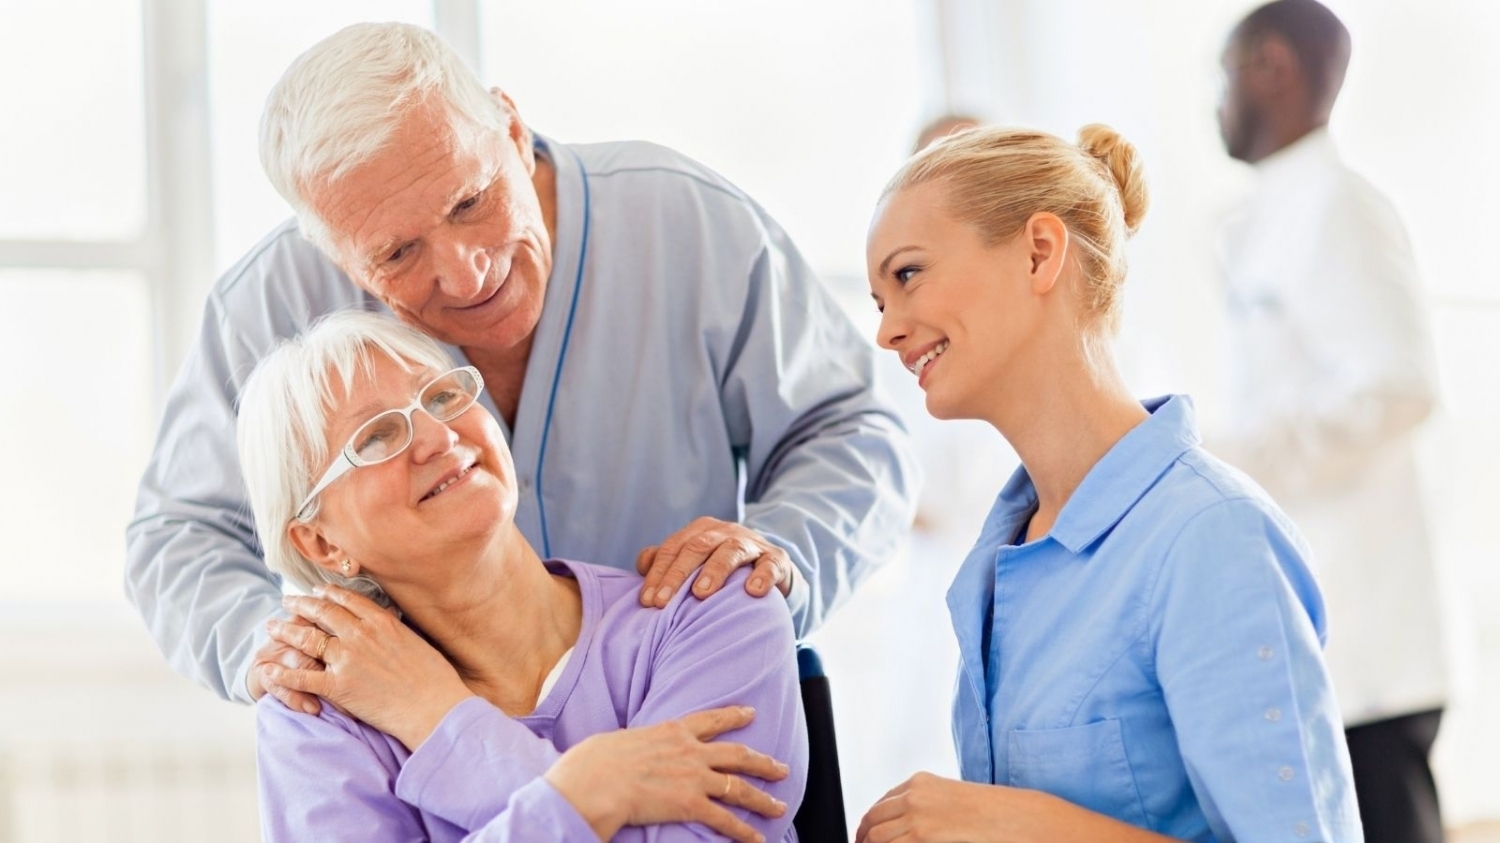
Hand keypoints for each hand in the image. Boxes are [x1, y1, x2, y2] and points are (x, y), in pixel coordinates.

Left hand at [260, 585, 473, 750]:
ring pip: (307, 639)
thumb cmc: (435, 678)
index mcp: (382, 621)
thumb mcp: (416, 642)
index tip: (317, 591)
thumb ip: (396, 629)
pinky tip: (269, 669)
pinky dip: (283, 674)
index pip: (348, 600)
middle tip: (287, 600)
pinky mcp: (338, 686)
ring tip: (271, 626)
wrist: (433, 707)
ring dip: (285, 631)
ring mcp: (347, 659)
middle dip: (301, 605)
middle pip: (323, 613)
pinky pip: (302, 677)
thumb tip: (390, 620)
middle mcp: (360, 634)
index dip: (329, 594)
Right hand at [545, 705, 789, 842]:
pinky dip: (744, 831)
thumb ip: (636, 745)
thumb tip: (627, 753)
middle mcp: (690, 751)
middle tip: (781, 766)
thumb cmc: (595, 761)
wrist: (596, 779)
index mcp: (671, 730)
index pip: (711, 720)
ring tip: (780, 806)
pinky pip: (725, 819)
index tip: (751, 713)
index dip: (734, 716)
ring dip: (762, 798)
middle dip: (762, 761)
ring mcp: (694, 777)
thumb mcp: (619, 740)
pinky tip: (758, 838)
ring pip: (739, 787)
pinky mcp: (691, 804)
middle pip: (737, 755)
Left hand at [636, 517, 793, 607]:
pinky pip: (770, 565)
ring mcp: (752, 544)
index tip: (647, 601)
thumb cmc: (724, 572)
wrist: (770, 572)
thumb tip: (642, 565)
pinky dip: (762, 576)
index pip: (673, 548)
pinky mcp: (777, 559)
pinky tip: (753, 591)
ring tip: (701, 594)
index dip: (658, 573)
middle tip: (662, 602)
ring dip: (715, 571)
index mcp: (701, 531)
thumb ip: (669, 561)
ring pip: (731, 551)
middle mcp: (725, 532)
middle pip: (697, 547)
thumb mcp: (696, 564)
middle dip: (677, 575)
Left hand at [856, 772, 1025, 842]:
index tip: (866, 832)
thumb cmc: (986, 811)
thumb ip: (926, 804)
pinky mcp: (920, 835)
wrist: (1007, 816)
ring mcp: (915, 815)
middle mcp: (913, 795)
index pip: (882, 802)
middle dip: (864, 835)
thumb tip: (907, 823)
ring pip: (876, 836)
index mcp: (919, 781)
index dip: (870, 820)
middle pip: (873, 818)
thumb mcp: (949, 798)